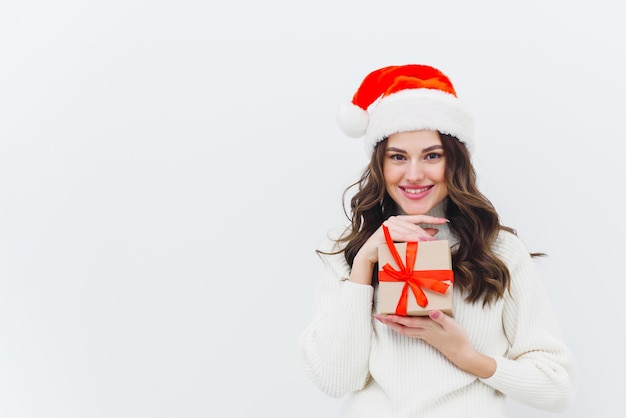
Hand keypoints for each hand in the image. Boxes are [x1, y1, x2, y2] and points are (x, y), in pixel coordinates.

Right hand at [354, 215, 448, 265]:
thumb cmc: (385, 249)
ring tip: (431, 243)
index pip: (418, 218)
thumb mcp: (404, 241)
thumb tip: (434, 232)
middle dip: (427, 234)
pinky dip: (410, 239)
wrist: (368, 256)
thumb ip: (417, 235)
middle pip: (415, 227)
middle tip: (437, 241)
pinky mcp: (383, 233)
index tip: (444, 221)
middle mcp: (393, 220)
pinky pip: (400, 236)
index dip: (432, 219)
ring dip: (421, 237)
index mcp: (398, 220)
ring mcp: (387, 225)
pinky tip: (418, 242)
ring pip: (409, 231)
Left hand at [374, 310, 495, 377]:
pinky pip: (411, 332)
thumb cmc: (459, 339)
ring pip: (405, 330)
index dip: (396, 318)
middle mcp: (423, 331)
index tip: (384, 315)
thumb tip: (431, 312)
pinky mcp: (428, 337)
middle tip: (377, 317)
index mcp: (428, 327)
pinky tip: (402, 324)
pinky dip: (403, 327)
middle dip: (389, 322)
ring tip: (385, 320)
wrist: (462, 354)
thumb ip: (441, 318)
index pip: (408, 321)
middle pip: (402, 327)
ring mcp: (425, 335)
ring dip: (393, 325)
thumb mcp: (453, 326)